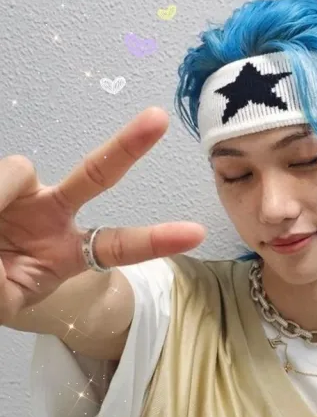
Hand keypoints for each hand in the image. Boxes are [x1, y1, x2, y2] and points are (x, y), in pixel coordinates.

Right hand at [0, 107, 206, 324]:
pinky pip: (5, 173)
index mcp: (71, 252)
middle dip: (128, 146)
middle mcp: (57, 215)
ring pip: (20, 170)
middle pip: (98, 175)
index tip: (196, 233)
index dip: (156, 240)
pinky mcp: (4, 180)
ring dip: (0, 195)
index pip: (120, 245)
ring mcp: (30, 194)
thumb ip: (5, 282)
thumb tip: (3, 217)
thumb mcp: (3, 298)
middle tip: (159, 118)